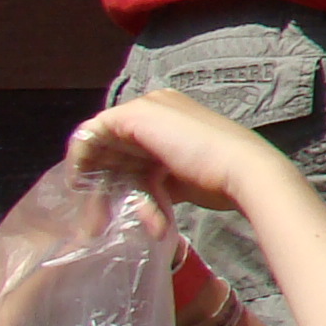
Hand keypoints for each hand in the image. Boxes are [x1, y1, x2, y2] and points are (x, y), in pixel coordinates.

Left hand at [68, 88, 303, 218]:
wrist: (244, 171)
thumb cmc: (222, 179)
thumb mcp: (178, 180)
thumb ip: (154, 181)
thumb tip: (136, 203)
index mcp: (173, 116)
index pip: (129, 145)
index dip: (114, 176)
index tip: (106, 210)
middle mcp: (157, 105)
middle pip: (112, 145)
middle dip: (100, 183)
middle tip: (95, 220)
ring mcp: (145, 107)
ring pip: (101, 145)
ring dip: (93, 182)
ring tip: (94, 218)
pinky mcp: (132, 115)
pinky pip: (90, 135)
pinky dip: (81, 162)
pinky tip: (84, 189)